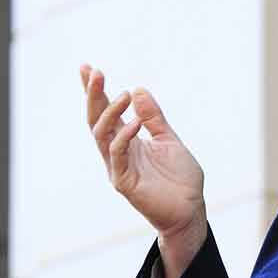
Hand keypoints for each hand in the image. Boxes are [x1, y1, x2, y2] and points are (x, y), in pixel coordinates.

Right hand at [80, 64, 206, 277]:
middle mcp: (117, 152)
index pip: (105, 112)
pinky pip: (117, 154)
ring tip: (122, 94)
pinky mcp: (123, 181)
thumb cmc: (180, 178)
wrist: (190, 208)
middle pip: (96, 119)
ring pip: (102, 134)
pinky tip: (134, 123)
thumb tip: (139, 90)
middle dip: (93, 95)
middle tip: (93, 72)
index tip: (87, 68)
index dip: (95, 91)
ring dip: (109, 112)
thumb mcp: (169, 139)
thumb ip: (153, 118)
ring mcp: (117, 166)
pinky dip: (123, 136)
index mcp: (127, 140)